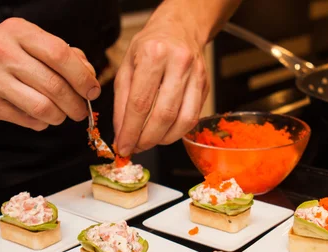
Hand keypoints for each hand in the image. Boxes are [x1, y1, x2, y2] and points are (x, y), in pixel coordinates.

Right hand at [0, 18, 99, 130]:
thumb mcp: (27, 44)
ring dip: (61, 116)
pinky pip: (30, 120)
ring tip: (63, 115)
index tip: (93, 90)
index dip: (83, 77)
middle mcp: (3, 52)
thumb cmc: (1, 58)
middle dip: (76, 103)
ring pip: (44, 107)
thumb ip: (61, 55)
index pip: (60, 54)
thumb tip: (90, 76)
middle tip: (81, 110)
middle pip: (55, 85)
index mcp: (18, 32)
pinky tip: (41, 117)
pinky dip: (42, 123)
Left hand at [113, 9, 209, 155]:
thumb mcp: (127, 65)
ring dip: (163, 139)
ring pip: (182, 120)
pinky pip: (193, 117)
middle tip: (135, 147)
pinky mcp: (206, 86)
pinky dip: (177, 132)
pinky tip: (164, 132)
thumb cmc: (151, 45)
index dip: (130, 131)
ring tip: (149, 141)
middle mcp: (178, 64)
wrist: (180, 28)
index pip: (140, 103)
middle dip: (147, 139)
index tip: (123, 146)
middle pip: (163, 115)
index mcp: (153, 54)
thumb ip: (121, 100)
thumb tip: (121, 132)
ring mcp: (196, 76)